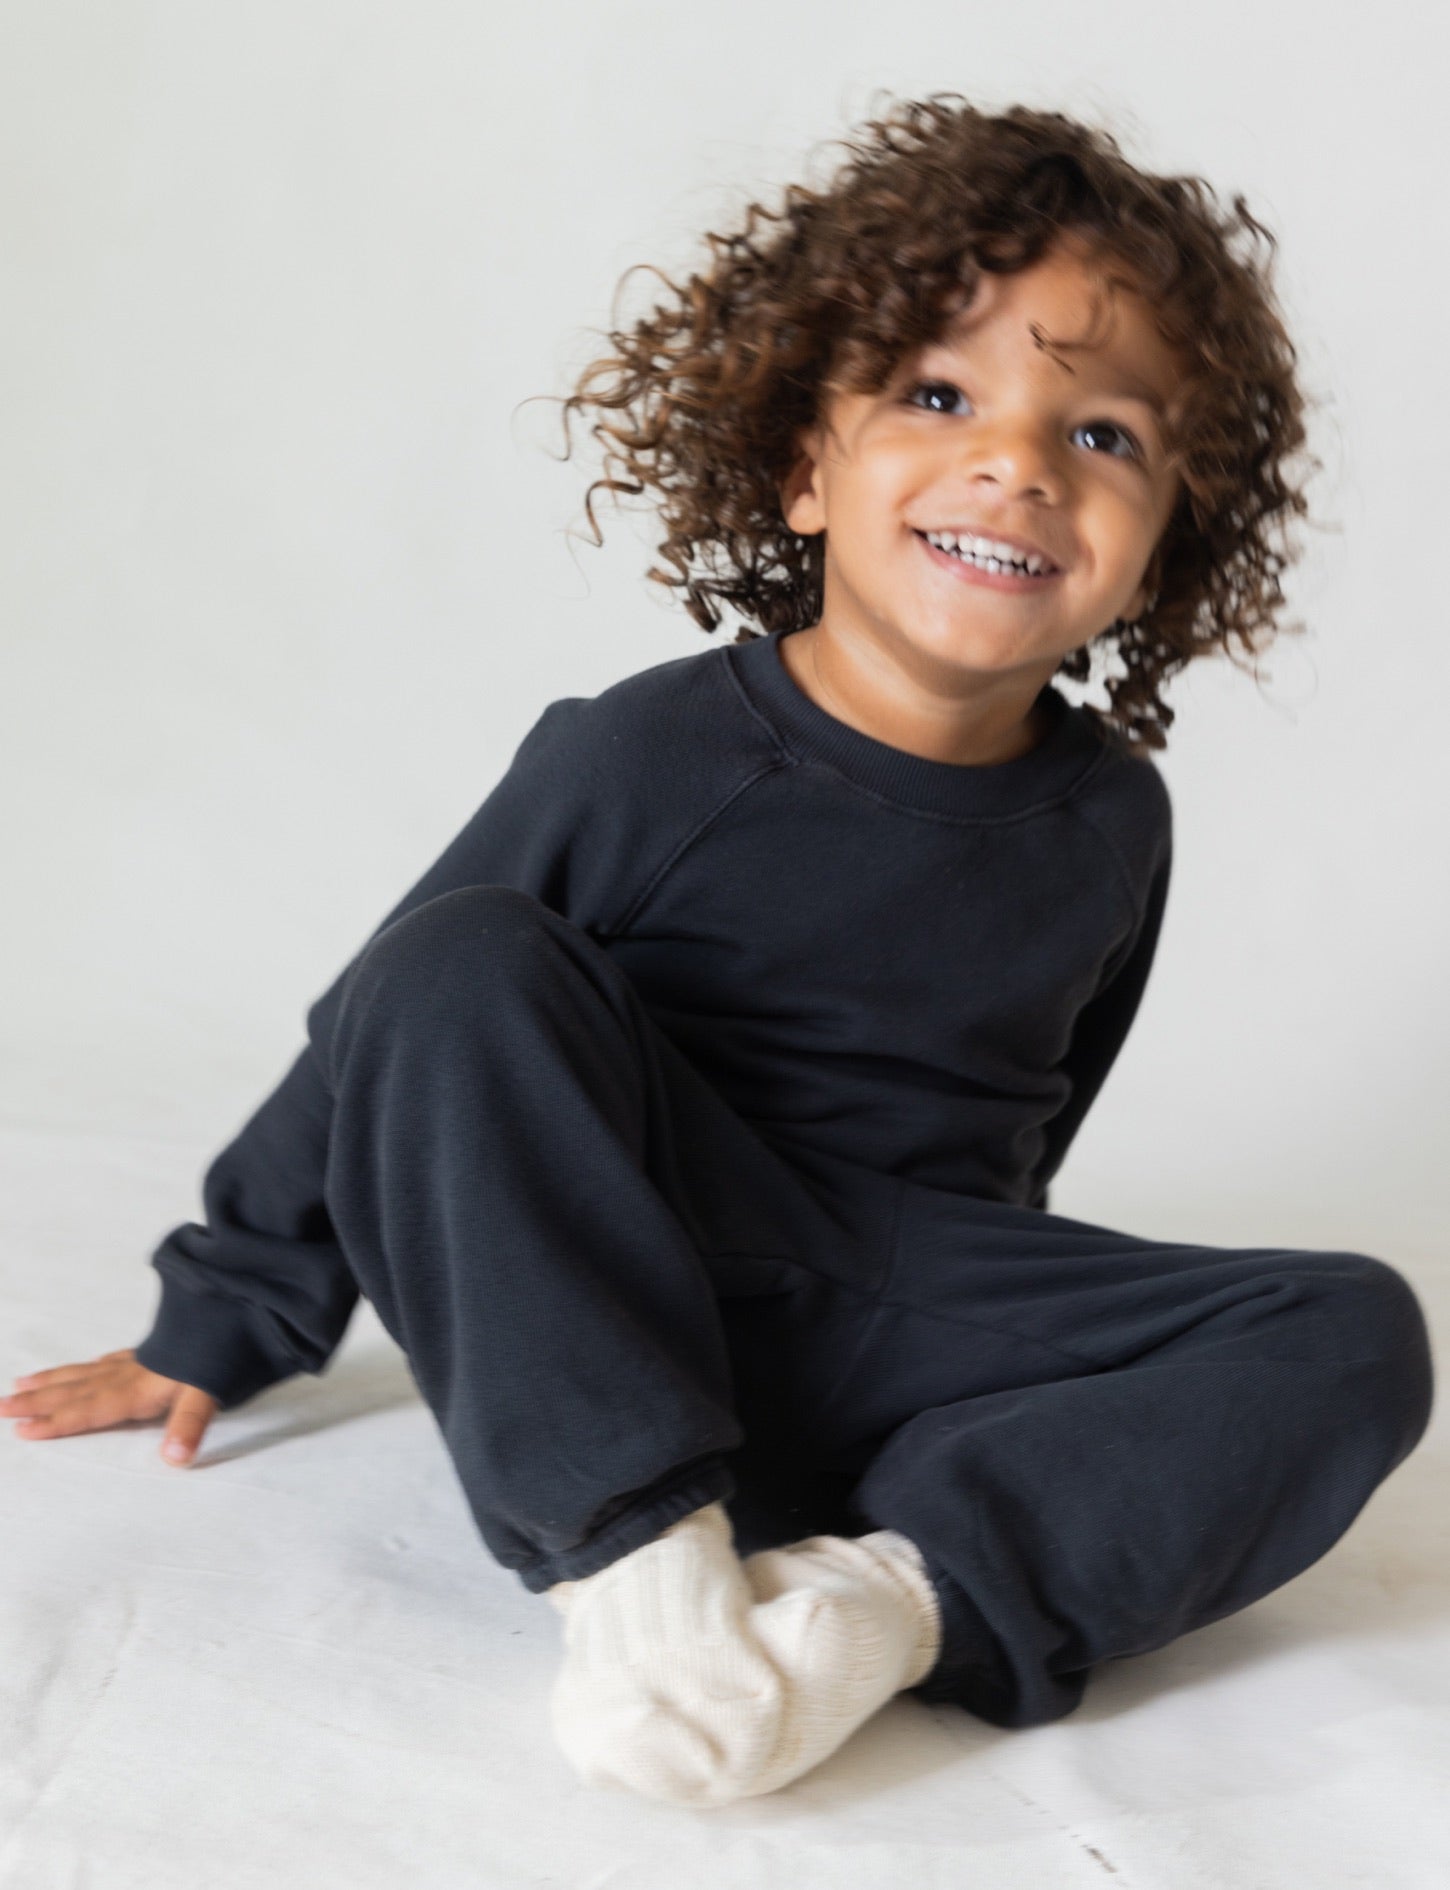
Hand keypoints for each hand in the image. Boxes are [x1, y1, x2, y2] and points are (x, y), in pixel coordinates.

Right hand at [0, 1348, 218, 1465]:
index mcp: (135, 1390)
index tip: (21, 1430)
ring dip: (52, 1381)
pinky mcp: (150, 1352)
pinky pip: (105, 1361)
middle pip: (73, 1391)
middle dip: (36, 1401)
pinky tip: (86, 1367)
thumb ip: (189, 1426)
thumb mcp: (208, 1394)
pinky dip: (86, 1367)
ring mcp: (137, 1362)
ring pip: (83, 1373)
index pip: (87, 1410)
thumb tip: (175, 1460)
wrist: (235, 1315)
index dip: (55, 1422)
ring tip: (20, 1383)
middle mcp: (128, 1376)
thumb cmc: (220, 1358)